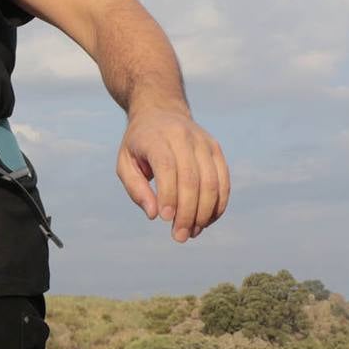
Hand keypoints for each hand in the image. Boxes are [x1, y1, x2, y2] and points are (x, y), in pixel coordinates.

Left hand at [116, 107, 229, 242]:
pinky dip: (218, 204)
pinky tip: (206, 221)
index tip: (165, 219)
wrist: (160, 112)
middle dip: (187, 212)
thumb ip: (135, 188)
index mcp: (157, 138)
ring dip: (204, 213)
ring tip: (192, 232)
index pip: (167, 168)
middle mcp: (184, 137)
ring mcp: (203, 142)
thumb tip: (154, 214)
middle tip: (179, 236)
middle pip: (192, 179)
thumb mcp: (124, 162)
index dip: (169, 195)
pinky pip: (223, 181)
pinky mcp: (216, 149)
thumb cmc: (138, 144)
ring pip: (212, 182)